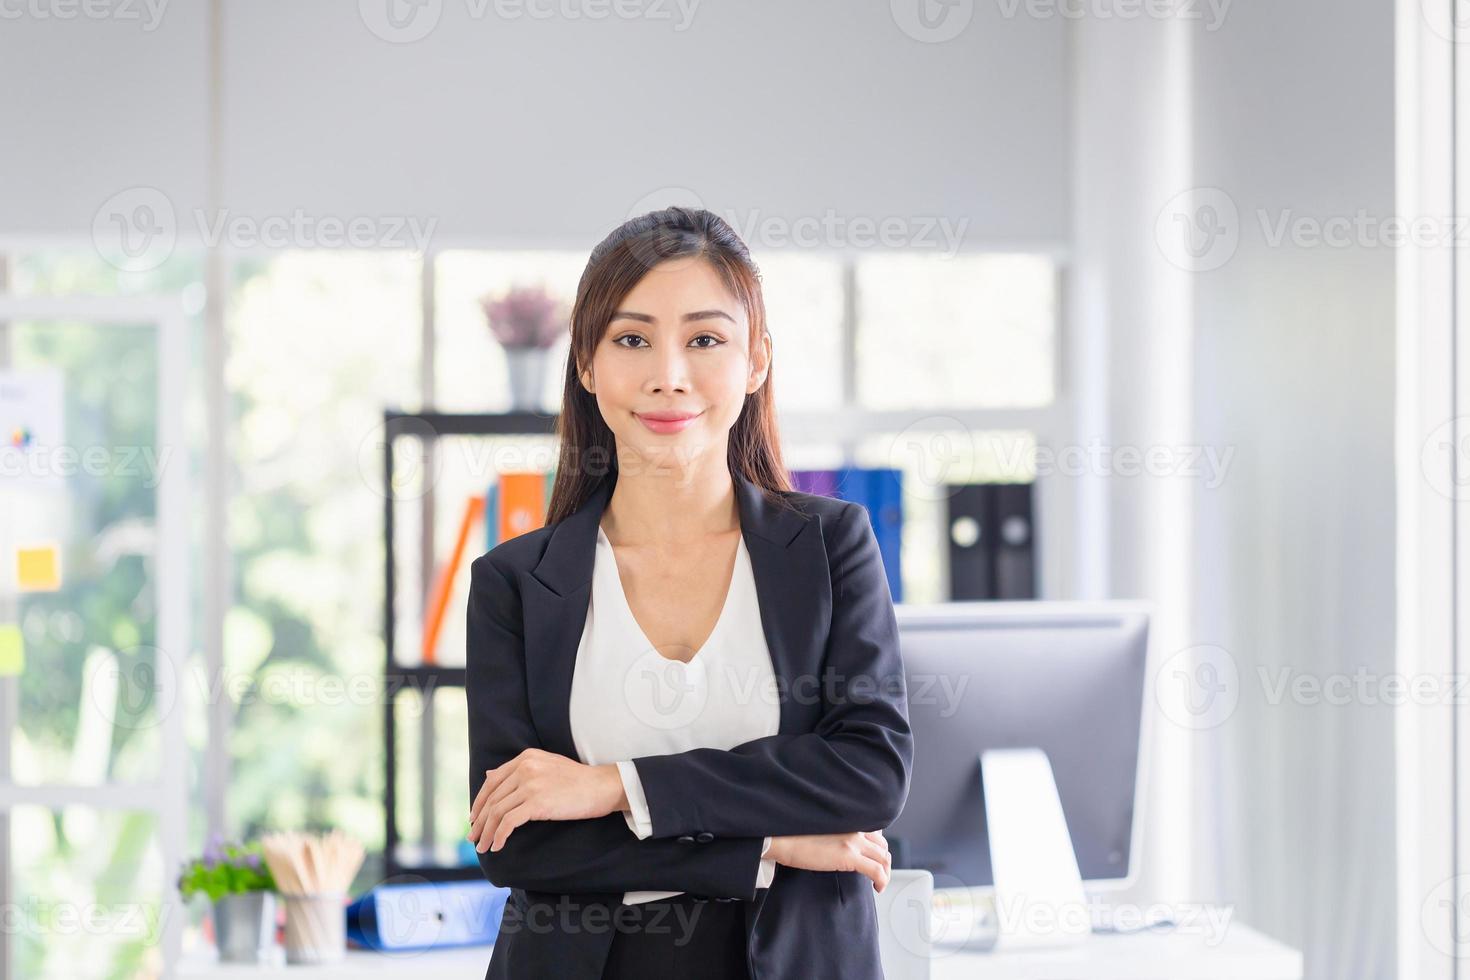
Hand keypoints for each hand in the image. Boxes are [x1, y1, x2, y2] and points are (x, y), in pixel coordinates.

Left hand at [468, 750, 622, 852]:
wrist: (601, 786)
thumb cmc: (577, 779)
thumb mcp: (546, 765)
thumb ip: (520, 769)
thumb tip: (490, 774)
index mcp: (525, 758)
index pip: (492, 781)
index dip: (480, 801)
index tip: (475, 818)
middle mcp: (524, 768)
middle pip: (492, 798)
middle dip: (480, 821)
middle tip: (473, 838)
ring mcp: (530, 785)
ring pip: (497, 812)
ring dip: (487, 833)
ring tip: (483, 847)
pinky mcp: (537, 802)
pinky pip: (509, 822)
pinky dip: (500, 836)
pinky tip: (498, 846)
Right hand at [767, 830, 891, 892]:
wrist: (783, 839)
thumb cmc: (795, 837)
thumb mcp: (822, 830)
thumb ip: (838, 834)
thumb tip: (843, 848)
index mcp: (848, 821)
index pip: (876, 833)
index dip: (878, 848)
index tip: (875, 859)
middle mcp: (854, 828)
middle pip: (882, 846)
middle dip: (884, 862)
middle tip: (879, 873)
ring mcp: (853, 842)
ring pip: (883, 858)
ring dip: (885, 872)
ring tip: (879, 882)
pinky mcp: (850, 857)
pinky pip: (877, 871)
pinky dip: (882, 880)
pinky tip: (877, 887)